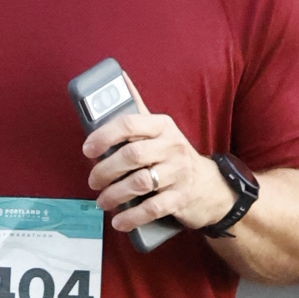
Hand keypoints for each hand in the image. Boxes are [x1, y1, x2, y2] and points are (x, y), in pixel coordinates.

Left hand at [81, 103, 230, 237]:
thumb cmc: (175, 155)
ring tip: (102, 201)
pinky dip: (132, 216)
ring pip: (139, 183)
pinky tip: (118, 221)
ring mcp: (179, 173)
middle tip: (93, 181)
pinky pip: (152, 208)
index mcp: (162, 126)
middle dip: (105, 170)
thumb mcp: (161, 130)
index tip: (87, 149)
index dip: (104, 136)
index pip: (129, 124)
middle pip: (131, 156)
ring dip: (114, 195)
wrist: (210, 186)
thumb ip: (138, 109)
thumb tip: (120, 76)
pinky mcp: (181, 198)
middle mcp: (172, 146)